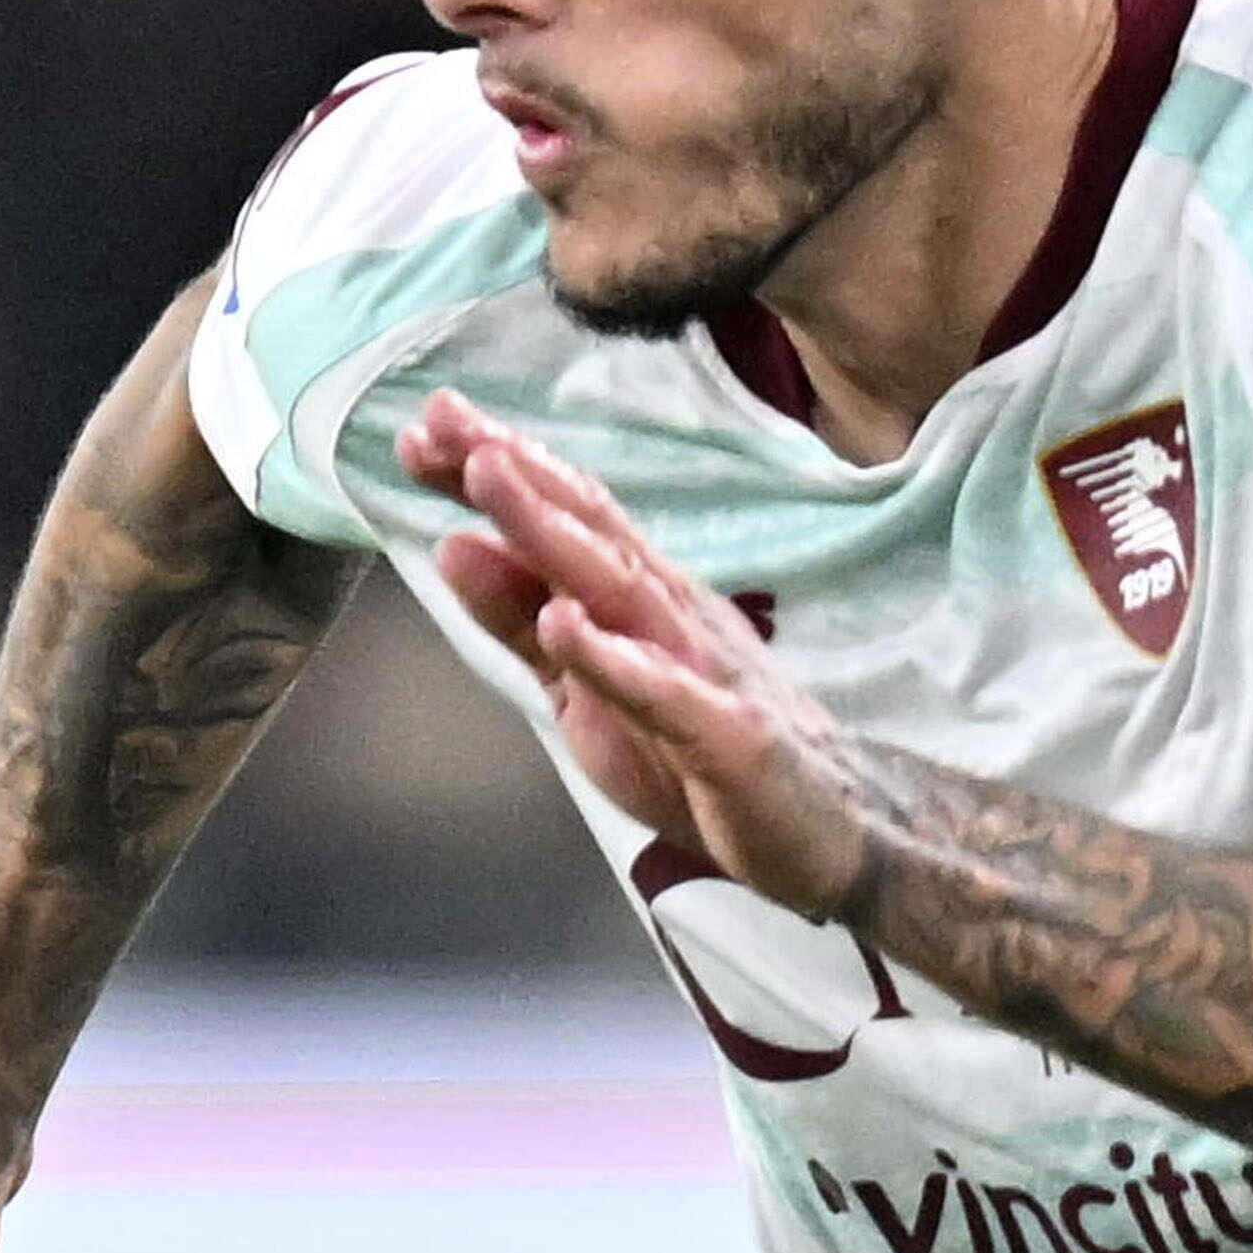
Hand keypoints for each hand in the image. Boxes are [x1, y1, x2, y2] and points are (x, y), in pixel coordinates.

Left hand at [409, 404, 870, 914]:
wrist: (831, 831)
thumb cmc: (700, 754)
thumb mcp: (583, 689)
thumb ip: (521, 623)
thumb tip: (451, 546)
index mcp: (636, 596)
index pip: (563, 515)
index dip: (494, 467)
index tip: (421, 427)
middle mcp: (669, 612)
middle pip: (586, 527)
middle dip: (512, 472)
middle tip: (439, 420)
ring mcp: (702, 668)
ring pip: (619, 587)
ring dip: (551, 531)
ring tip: (488, 479)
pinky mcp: (729, 737)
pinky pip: (666, 693)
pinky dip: (614, 659)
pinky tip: (564, 627)